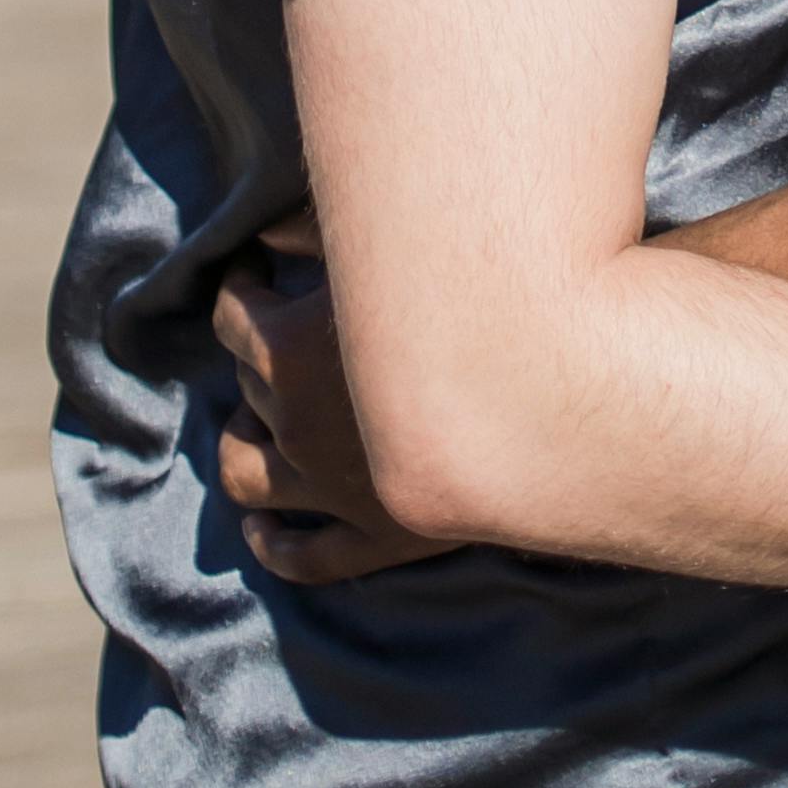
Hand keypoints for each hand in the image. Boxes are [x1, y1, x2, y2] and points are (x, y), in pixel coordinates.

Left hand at [212, 236, 461, 584]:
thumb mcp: (392, 241)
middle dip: (261, 354)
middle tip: (294, 327)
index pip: (232, 317)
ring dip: (243, 446)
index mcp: (289, 353)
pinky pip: (305, 557)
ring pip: (245, 477)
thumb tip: (271, 236)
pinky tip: (264, 530)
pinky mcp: (377, 537)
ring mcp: (332, 490)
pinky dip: (274, 546)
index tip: (258, 272)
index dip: (240, 288)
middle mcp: (295, 425)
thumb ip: (322, 229)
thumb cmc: (472, 288)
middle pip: (247, 386)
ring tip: (256, 427)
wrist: (556, 380)